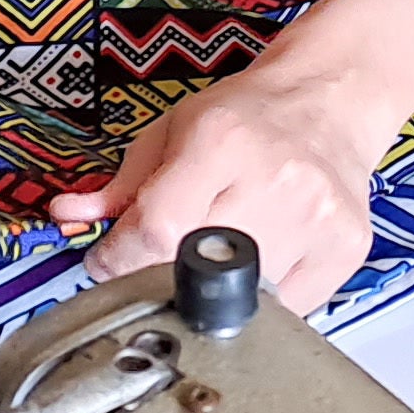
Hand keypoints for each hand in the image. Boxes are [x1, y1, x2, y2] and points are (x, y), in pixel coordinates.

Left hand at [49, 68, 382, 315]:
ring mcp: (316, 217)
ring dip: (214, 293)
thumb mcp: (173, 130)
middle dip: (161, 275)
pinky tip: (260, 264)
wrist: (328, 102)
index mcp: (222, 140)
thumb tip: (69, 218)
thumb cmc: (248, 115)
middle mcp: (275, 177)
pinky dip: (261, 301)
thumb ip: (119, 185)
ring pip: (241, 300)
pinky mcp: (344, 248)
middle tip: (160, 261)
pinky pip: (286, 310)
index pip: (156, 230)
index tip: (112, 262)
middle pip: (196, 270)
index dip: (120, 259)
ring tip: (218, 254)